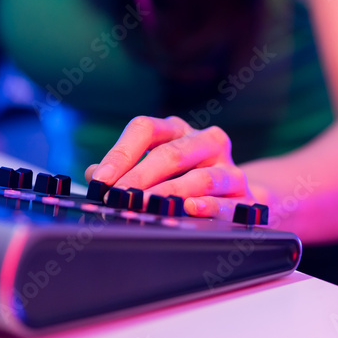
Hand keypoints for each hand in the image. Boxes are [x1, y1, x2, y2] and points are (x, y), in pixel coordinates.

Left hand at [85, 116, 265, 218]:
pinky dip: (209, 206)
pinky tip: (191, 209)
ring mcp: (227, 166)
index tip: (100, 179)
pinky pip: (227, 201)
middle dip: (140, 177)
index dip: (121, 153)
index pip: (145, 129)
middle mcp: (204, 141)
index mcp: (176, 130)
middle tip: (118, 196)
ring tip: (147, 205)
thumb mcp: (155, 168)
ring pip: (200, 177)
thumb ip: (123, 171)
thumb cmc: (187, 178)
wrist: (239, 195)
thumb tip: (93, 176)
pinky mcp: (244, 194)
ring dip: (171, 192)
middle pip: (170, 153)